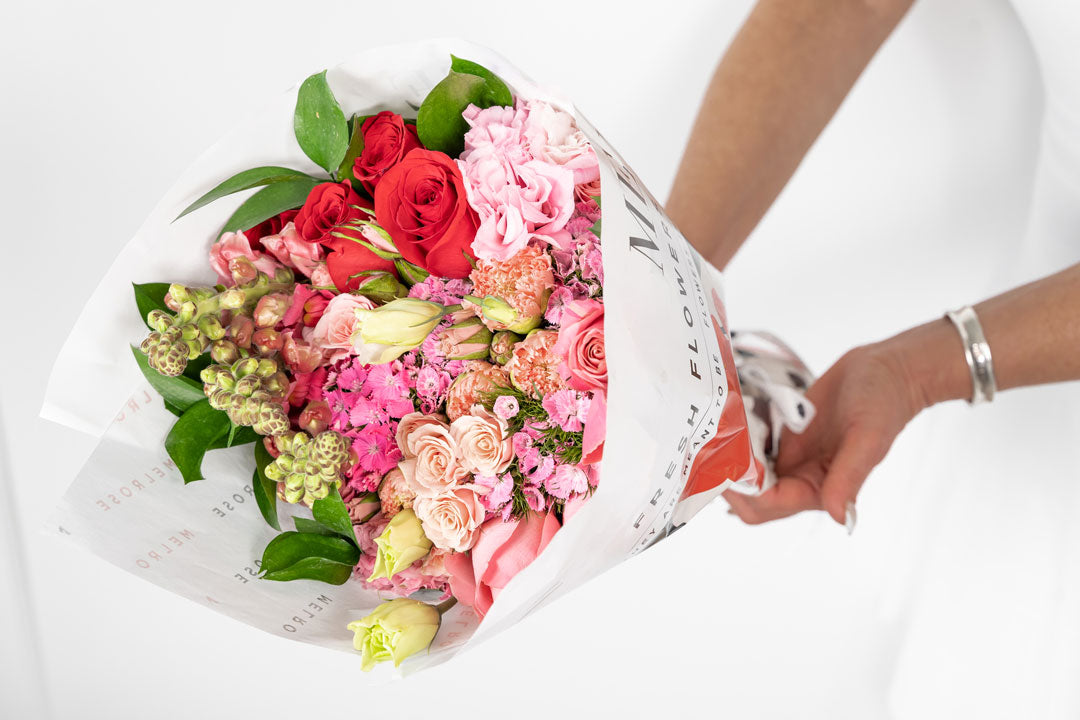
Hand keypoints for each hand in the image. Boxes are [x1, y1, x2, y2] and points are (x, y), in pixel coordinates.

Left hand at [723, 341, 926, 528]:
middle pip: (755, 500)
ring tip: (714, 437)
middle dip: (731, 484)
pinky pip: (754, 450)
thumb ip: (849, 478)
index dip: (746, 491)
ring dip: (730, 464)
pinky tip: (728, 424)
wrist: (886, 370)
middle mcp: (804, 480)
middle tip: (712, 450)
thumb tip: (838, 517)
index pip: (772, 503)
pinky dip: (739, 443)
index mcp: (822, 488)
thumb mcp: (868, 438)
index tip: (726, 463)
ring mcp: (793, 459)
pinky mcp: (786, 438)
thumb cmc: (884, 403)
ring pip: (750, 477)